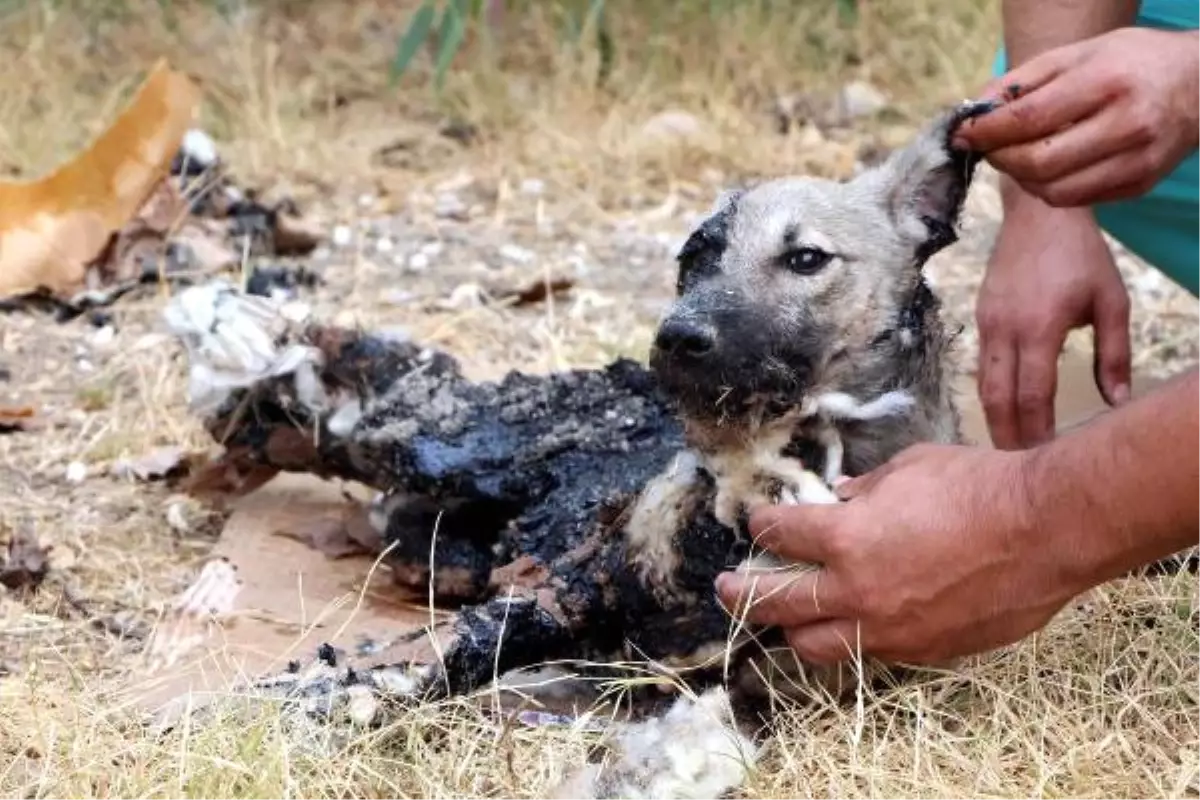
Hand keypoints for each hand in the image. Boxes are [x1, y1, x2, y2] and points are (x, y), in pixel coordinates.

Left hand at [714, 443, 1088, 665]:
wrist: (1045, 531)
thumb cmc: (980, 486)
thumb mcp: (911, 468)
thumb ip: (866, 489)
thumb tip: (839, 498)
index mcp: (847, 536)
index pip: (779, 535)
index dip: (761, 525)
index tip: (757, 522)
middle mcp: (857, 589)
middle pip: (776, 603)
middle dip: (741, 595)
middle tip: (724, 590)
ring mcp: (889, 628)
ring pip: (815, 646)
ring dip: (794, 630)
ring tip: (783, 621)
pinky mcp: (923, 651)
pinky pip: (871, 654)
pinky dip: (853, 640)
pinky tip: (852, 629)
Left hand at [953, 27, 1199, 206]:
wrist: (1199, 84)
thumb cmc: (1129, 63)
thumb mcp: (1077, 54)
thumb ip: (1023, 81)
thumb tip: (975, 112)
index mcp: (1107, 82)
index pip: (1030, 117)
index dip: (987, 131)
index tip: (962, 134)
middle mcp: (1127, 124)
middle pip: (1038, 161)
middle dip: (1000, 158)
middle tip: (988, 147)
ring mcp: (1137, 159)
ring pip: (1052, 190)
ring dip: (1021, 177)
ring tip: (1017, 155)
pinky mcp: (1139, 184)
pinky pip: (1075, 199)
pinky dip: (1047, 188)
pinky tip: (1047, 166)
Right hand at [975, 191, 1130, 448]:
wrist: (1037, 214)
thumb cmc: (1082, 255)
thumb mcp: (1111, 301)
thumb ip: (1115, 354)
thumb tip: (1117, 401)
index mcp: (1039, 328)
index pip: (1033, 394)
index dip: (1038, 430)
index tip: (1047, 456)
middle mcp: (1004, 330)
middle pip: (997, 399)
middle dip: (1008, 436)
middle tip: (1019, 467)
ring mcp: (986, 324)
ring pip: (982, 385)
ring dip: (995, 418)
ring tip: (1010, 444)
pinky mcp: (980, 318)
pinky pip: (981, 365)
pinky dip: (992, 392)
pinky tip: (1005, 406)